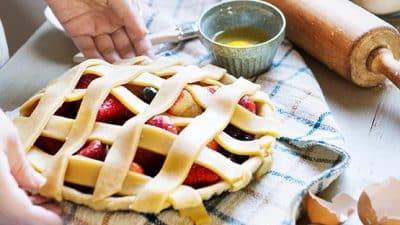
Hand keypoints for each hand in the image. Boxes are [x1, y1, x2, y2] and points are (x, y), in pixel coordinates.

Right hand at [0, 110, 61, 224]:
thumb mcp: (8, 139)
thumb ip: (22, 168)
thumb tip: (38, 186)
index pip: (22, 214)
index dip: (43, 219)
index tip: (61, 218)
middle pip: (9, 218)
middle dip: (33, 216)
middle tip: (54, 208)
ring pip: (0, 214)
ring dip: (20, 211)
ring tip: (40, 199)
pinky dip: (8, 203)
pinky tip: (19, 192)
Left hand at [47, 0, 152, 61]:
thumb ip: (131, 16)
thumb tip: (144, 34)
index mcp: (123, 13)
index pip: (137, 35)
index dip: (144, 49)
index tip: (150, 62)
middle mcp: (110, 22)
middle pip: (123, 46)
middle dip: (130, 59)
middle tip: (135, 71)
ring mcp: (94, 28)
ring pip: (107, 50)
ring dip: (113, 62)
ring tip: (119, 73)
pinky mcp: (77, 31)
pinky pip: (87, 49)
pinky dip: (94, 59)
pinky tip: (102, 67)